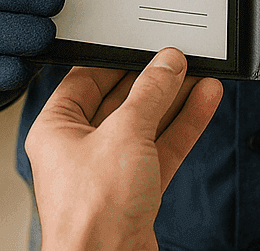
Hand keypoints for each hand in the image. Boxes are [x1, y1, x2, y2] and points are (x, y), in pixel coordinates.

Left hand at [26, 47, 223, 250]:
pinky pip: (162, 148)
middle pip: (122, 101)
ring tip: (201, 75)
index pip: (86, 79)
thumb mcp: (125, 134)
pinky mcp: (136, 191)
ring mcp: (109, 172)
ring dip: (176, 101)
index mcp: (56, 129)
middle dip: (154, 81)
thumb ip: (150, 93)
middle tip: (181, 60)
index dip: (118, 59)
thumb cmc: (91, 213)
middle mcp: (80, 149)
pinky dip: (183, 126)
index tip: (145, 46)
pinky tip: (204, 103)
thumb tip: (166, 64)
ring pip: (147, 125)